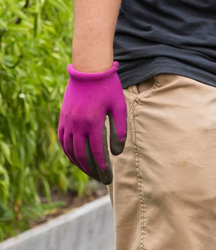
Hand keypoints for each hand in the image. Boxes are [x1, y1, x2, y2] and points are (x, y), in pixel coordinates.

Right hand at [58, 62, 127, 183]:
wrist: (89, 70)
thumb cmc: (108, 87)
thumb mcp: (119, 107)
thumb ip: (119, 130)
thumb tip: (117, 152)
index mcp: (92, 122)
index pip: (96, 152)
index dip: (102, 167)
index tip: (108, 177)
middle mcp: (76, 125)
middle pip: (82, 155)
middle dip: (92, 170)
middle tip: (102, 179)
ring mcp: (67, 122)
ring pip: (70, 150)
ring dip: (79, 163)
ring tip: (91, 172)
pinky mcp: (63, 118)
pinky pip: (63, 141)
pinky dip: (68, 152)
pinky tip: (76, 158)